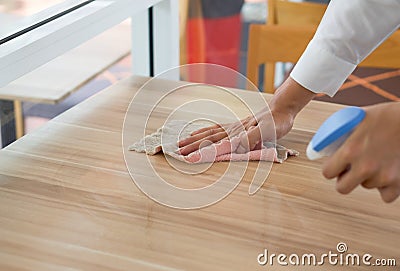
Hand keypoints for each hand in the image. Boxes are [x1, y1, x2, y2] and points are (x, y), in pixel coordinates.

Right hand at [178, 108, 294, 155]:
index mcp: (236, 134)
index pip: (213, 143)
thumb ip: (251, 138)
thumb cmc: (275, 123)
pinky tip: (200, 132)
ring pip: (209, 133)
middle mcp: (231, 130)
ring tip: (182, 142)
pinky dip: (205, 131)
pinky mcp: (237, 126)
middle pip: (207, 138)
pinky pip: (216, 129)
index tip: (185, 156)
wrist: (281, 109)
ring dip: (195, 138)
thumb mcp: (267, 132)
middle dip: (191, 145)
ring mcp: (233, 127)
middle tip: (177, 151)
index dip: (199, 150)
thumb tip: (234, 146)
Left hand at [322, 102, 399, 202]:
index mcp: (350, 150)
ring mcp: (382, 176)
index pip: (327, 172)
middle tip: (351, 169)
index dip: (331, 168)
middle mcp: (364, 166)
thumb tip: (323, 146)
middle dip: (345, 179)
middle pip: (342, 188)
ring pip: (366, 186)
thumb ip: (339, 135)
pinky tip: (387, 172)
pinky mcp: (398, 182)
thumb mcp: (354, 120)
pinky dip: (386, 187)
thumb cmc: (383, 116)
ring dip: (368, 177)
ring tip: (376, 160)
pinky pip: (386, 196)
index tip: (335, 165)